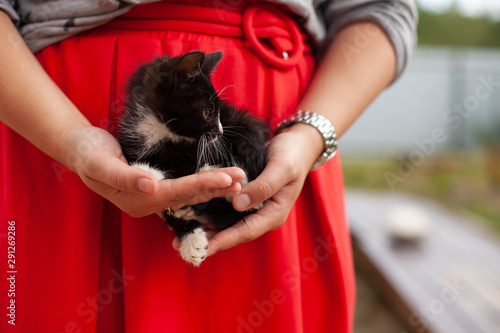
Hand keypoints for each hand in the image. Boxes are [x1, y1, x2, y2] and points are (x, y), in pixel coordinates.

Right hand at [62, 126, 245, 216]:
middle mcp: (149, 202)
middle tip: (241, 178)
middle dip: (215, 188)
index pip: (176, 193)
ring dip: (213, 187)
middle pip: (188, 197)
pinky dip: (202, 185)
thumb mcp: (100, 163)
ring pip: (189, 195)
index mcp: (137, 200)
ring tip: (237, 180)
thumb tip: (152, 186)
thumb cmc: (88, 154)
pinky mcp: (156, 188)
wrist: (80, 150)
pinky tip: (218, 181)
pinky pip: (184, 190)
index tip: (225, 179)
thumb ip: (125, 177)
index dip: (201, 186)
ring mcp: (153, 197)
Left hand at [189, 123, 323, 256]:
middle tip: (183, 245)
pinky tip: (194, 216)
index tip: (203, 247)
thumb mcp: (281, 168)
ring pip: (229, 224)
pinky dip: (211, 215)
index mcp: (275, 213)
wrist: (298, 143)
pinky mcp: (248, 199)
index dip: (224, 240)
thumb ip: (262, 187)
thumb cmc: (292, 155)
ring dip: (208, 230)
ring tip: (183, 235)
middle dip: (211, 240)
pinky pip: (227, 211)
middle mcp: (263, 215)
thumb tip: (238, 205)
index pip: (246, 231)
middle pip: (235, 232)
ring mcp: (255, 208)